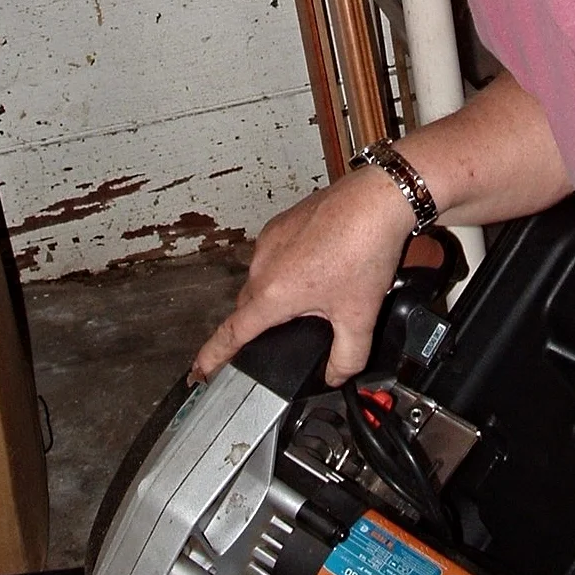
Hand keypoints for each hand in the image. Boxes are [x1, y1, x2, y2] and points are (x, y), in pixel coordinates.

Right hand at [191, 167, 415, 385]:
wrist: (375, 200)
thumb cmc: (364, 249)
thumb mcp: (360, 316)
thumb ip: (347, 357)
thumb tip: (336, 374)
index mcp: (273, 293)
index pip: (233, 333)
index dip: (214, 356)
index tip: (199, 369)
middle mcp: (262, 264)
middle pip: (249, 307)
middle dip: (259, 325)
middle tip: (279, 336)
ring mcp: (270, 239)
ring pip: (262, 279)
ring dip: (277, 294)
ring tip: (315, 297)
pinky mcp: (282, 222)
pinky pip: (274, 255)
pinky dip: (287, 268)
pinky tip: (319, 269)